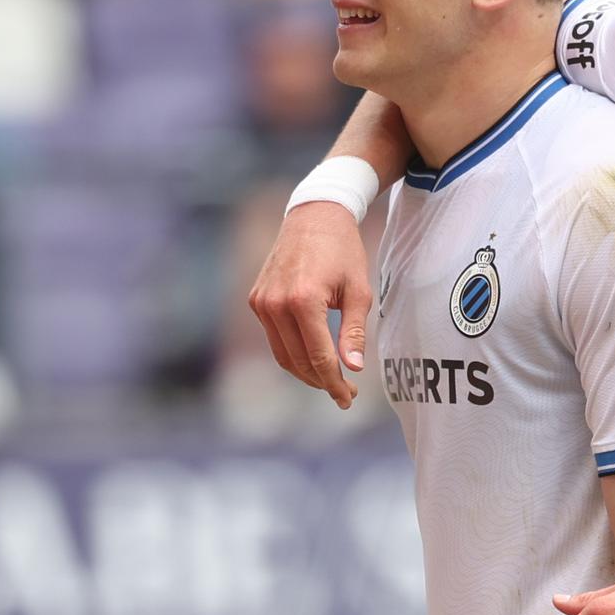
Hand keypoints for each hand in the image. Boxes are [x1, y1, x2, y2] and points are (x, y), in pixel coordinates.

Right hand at [247, 202, 372, 408]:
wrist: (315, 216)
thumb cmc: (343, 251)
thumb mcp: (358, 291)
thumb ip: (354, 332)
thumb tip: (353, 368)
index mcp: (304, 301)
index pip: (318, 357)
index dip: (334, 383)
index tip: (349, 398)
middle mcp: (275, 304)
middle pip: (297, 361)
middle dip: (322, 381)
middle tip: (345, 392)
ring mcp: (261, 302)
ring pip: (282, 354)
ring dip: (305, 372)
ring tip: (330, 379)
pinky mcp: (256, 299)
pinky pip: (273, 337)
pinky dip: (292, 352)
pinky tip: (312, 357)